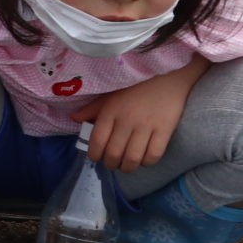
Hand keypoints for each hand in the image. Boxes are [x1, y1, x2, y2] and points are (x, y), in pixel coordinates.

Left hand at [72, 59, 205, 173]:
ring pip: (133, 158)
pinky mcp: (165, 129)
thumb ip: (93, 108)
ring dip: (128, 167)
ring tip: (127, 165)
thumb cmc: (137, 85)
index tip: (96, 158)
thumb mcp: (111, 94)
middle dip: (111, 164)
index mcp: (110, 110)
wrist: (168, 75)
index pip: (97, 140)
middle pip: (114, 153)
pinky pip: (154, 154)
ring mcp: (147, 125)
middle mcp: (126, 120)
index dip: (94, 154)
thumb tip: (74, 119)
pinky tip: (144, 159)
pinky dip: (147, 162)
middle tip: (112, 164)